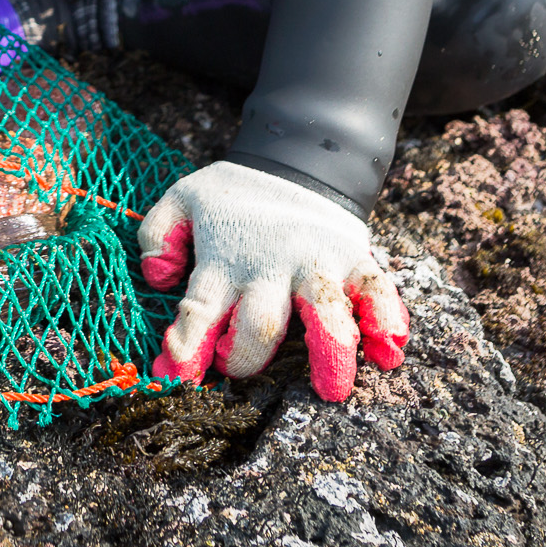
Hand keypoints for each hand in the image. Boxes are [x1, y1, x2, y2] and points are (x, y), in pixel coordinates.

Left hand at [136, 161, 408, 401]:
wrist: (296, 157)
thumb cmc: (234, 196)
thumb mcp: (182, 200)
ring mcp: (316, 263)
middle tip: (239, 371)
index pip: (199, 310)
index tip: (176, 377)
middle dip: (248, 358)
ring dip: (329, 353)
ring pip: (324, 311)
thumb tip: (157, 278)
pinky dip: (385, 320)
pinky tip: (388, 351)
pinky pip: (376, 290)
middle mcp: (270, 267)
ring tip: (331, 389)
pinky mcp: (354, 259)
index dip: (186, 348)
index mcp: (225, 262)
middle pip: (260, 323)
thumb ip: (157, 235)